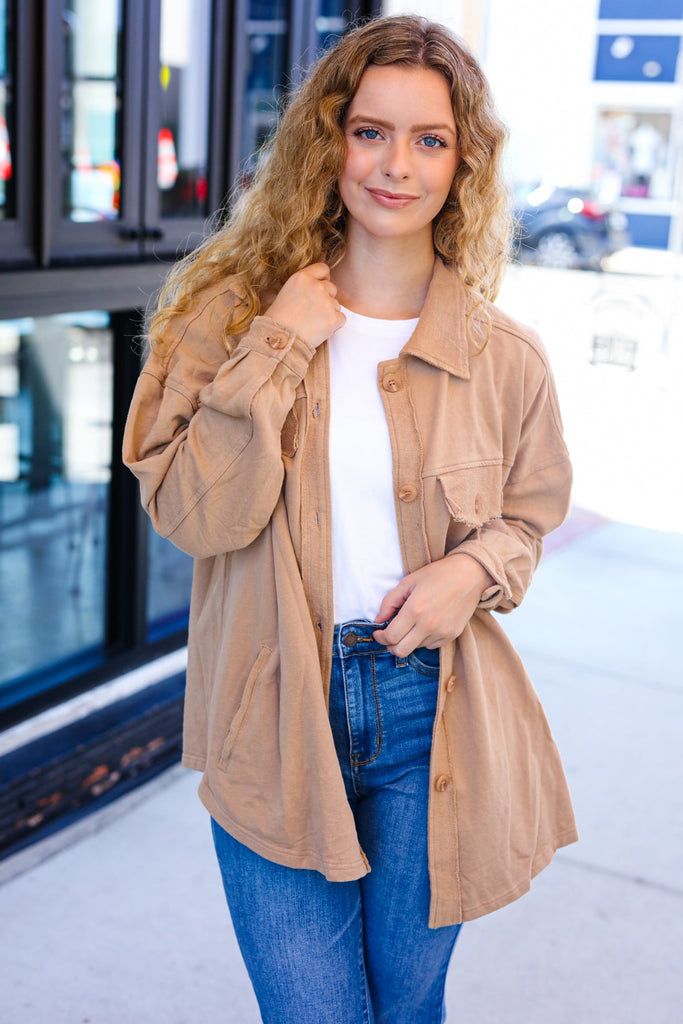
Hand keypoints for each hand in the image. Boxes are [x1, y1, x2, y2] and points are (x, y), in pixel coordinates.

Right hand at [263, 263, 345, 347]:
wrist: (279, 341)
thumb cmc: (277, 321)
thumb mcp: (285, 293)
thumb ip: (303, 287)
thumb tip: (317, 287)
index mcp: (302, 277)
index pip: (323, 269)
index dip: (323, 279)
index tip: (319, 289)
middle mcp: (316, 286)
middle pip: (332, 288)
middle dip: (325, 299)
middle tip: (312, 313)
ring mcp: (326, 302)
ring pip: (336, 305)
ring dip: (329, 313)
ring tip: (312, 324)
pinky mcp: (334, 318)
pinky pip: (341, 319)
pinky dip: (333, 325)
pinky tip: (319, 330)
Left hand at [373, 554, 493, 656]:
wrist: (469, 575)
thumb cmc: (438, 574)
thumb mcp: (408, 582)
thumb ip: (389, 602)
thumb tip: (378, 619)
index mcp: (415, 610)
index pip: (390, 637)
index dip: (380, 637)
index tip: (378, 632)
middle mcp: (428, 625)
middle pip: (401, 651)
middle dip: (390, 645)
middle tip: (389, 635)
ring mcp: (442, 632)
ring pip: (416, 648)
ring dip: (408, 640)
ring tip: (412, 623)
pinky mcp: (452, 635)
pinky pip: (431, 646)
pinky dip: (423, 639)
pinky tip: (426, 624)